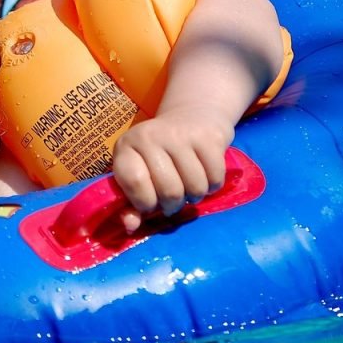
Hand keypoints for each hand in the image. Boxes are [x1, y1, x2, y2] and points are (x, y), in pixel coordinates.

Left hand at [111, 105, 233, 233]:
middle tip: (173, 199)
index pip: (134, 182)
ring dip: (195, 196)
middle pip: (169, 191)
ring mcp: (180, 134)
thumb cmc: (159, 153)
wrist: (191, 116)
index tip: (150, 203)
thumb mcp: (138, 172)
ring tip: (188, 186)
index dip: (145, 203)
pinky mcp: (208, 137)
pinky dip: (213, 186)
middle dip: (173, 205)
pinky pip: (215, 178)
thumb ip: (131, 203)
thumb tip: (131, 226)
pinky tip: (204, 175)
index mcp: (127, 146)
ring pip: (195, 187)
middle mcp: (150, 136)